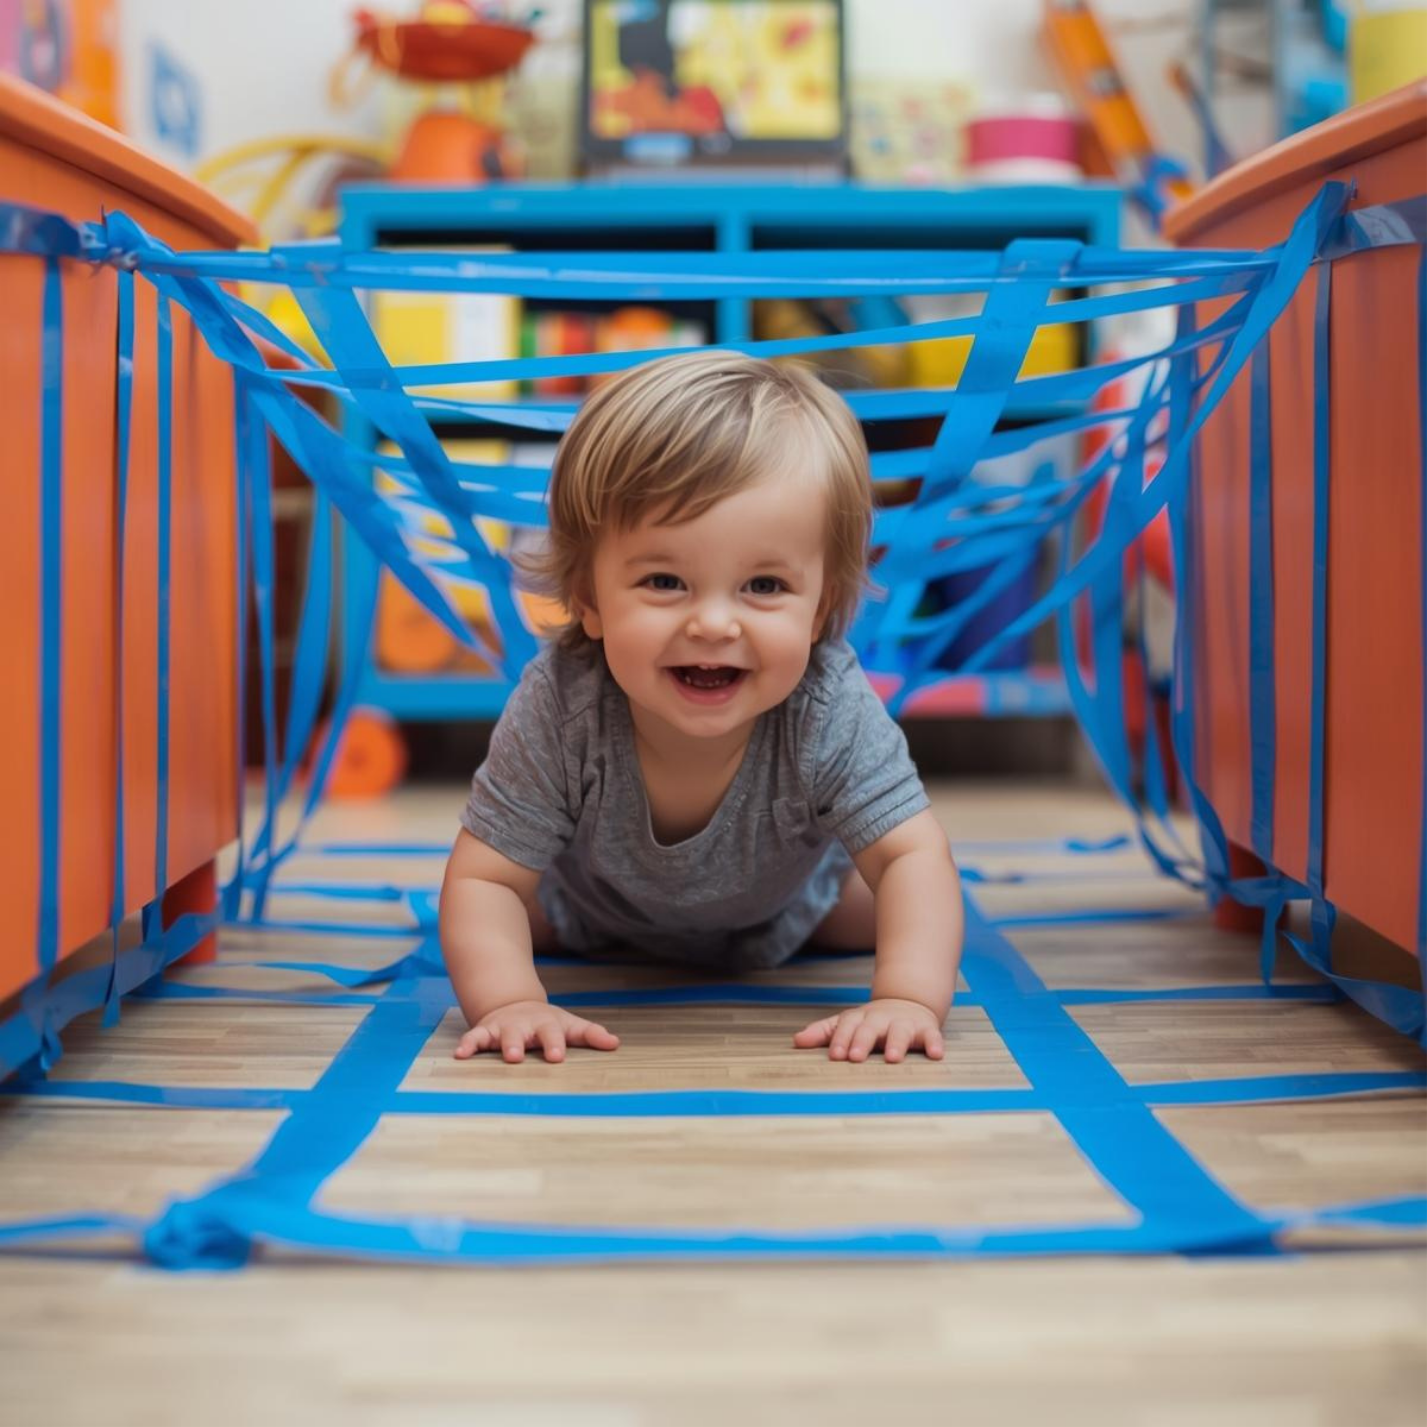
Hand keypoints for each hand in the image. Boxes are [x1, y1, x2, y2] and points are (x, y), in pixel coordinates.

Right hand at [454, 1000, 619, 1063]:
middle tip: (519, 1057)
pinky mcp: (485, 1032)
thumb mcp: (569, 1025)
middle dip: (522, 1044)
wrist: (515, 1004)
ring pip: (501, 1035)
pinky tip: (459, 1055)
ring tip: (502, 1057)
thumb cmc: (547, 1023)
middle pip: (525, 1033)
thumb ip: (590, 1034)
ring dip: (501, 1045)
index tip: (557, 1057)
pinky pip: (474, 1038)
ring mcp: (504, 1028)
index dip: (555, 1044)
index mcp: (547, 1024)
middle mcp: (525, 1025)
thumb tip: (616, 1043)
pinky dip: (467, 1045)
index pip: (554, 1034)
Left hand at [792, 998, 944, 1062]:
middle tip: (855, 1058)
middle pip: (870, 1028)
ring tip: (892, 1059)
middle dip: (863, 1041)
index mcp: (860, 1019)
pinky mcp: (926, 1030)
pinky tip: (936, 1055)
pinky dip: (935, 1044)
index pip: (847, 1027)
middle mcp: (881, 1020)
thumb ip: (823, 1033)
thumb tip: (796, 1042)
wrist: (907, 1002)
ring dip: (896, 1044)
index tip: (835, 1055)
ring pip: (900, 1032)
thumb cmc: (871, 1022)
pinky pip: (932, 1037)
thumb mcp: (847, 1024)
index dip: (841, 1040)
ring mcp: (904, 1024)